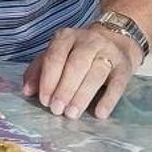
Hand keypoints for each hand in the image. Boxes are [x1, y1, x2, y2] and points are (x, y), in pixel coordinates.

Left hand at [23, 21, 138, 119]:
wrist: (117, 40)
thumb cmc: (78, 53)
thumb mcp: (57, 56)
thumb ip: (39, 71)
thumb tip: (27, 91)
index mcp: (66, 37)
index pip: (55, 57)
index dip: (49, 80)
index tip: (45, 101)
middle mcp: (88, 41)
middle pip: (76, 65)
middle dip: (65, 89)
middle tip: (57, 110)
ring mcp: (109, 52)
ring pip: (95, 73)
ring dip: (82, 95)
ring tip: (72, 114)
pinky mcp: (125, 66)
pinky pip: (118, 83)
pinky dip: (109, 99)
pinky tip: (99, 113)